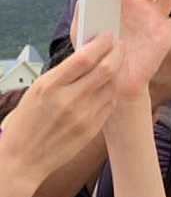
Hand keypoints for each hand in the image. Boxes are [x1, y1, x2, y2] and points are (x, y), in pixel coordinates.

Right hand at [0, 33, 122, 182]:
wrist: (23, 160)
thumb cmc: (26, 124)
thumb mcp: (36, 91)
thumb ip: (62, 74)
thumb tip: (87, 56)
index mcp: (50, 86)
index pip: (84, 57)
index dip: (100, 44)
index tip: (107, 37)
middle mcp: (69, 99)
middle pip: (106, 69)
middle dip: (118, 53)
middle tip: (120, 46)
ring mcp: (83, 115)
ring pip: (113, 85)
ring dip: (121, 70)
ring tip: (120, 62)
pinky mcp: (92, 128)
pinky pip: (111, 103)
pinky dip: (114, 90)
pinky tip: (112, 84)